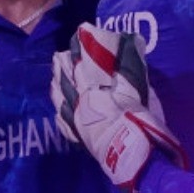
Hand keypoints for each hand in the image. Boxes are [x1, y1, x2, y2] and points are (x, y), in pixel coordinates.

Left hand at [52, 23, 184, 192]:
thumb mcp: (139, 90)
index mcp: (94, 89)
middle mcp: (80, 103)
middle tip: (60, 54)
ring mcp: (77, 121)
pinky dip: (60, 110)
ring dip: (58, 85)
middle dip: (64, 66)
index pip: (85, 63)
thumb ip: (132, 66)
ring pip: (62, 99)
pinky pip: (64, 121)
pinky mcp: (80, 137)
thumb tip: (131, 41)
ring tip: (54, 75)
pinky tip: (59, 108)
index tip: (80, 34)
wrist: (134, 158)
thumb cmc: (139, 121)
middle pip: (68, 80)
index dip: (82, 48)